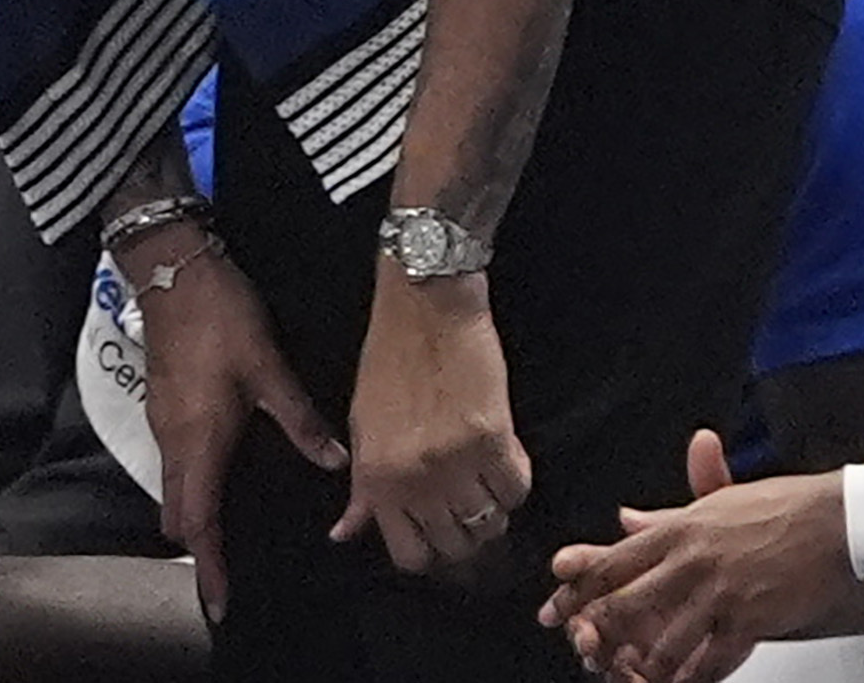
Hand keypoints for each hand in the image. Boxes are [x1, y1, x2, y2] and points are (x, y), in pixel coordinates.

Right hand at [136, 228, 347, 620]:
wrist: (173, 268)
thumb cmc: (219, 315)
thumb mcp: (267, 366)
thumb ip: (300, 419)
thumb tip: (335, 461)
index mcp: (199, 440)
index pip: (196, 522)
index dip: (208, 564)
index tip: (220, 600)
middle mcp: (173, 440)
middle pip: (177, 514)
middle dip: (199, 547)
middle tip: (228, 572)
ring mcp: (163, 421)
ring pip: (173, 488)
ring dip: (194, 516)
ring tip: (227, 534)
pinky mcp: (163, 403)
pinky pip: (174, 462)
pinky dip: (191, 485)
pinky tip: (221, 476)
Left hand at [333, 271, 529, 576]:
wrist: (425, 307)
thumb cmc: (389, 360)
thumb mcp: (361, 426)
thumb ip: (361, 489)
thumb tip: (346, 534)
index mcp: (378, 479)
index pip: (410, 555)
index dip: (429, 548)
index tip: (437, 530)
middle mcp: (416, 480)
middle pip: (455, 545)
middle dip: (464, 531)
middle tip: (467, 503)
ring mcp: (457, 463)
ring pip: (489, 524)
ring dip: (492, 509)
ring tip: (486, 481)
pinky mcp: (494, 439)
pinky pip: (517, 490)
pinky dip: (515, 482)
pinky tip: (504, 459)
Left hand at [542, 430, 852, 682]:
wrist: (835, 523)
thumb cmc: (779, 508)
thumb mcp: (713, 504)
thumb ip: (664, 517)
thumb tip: (625, 519)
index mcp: (681, 528)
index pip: (614, 560)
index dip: (577, 587)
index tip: (555, 605)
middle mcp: (693, 561)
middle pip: (627, 603)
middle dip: (597, 631)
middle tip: (583, 648)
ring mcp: (720, 593)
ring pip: (663, 641)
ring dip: (643, 664)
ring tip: (631, 673)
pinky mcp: (750, 621)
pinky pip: (709, 662)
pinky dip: (690, 678)